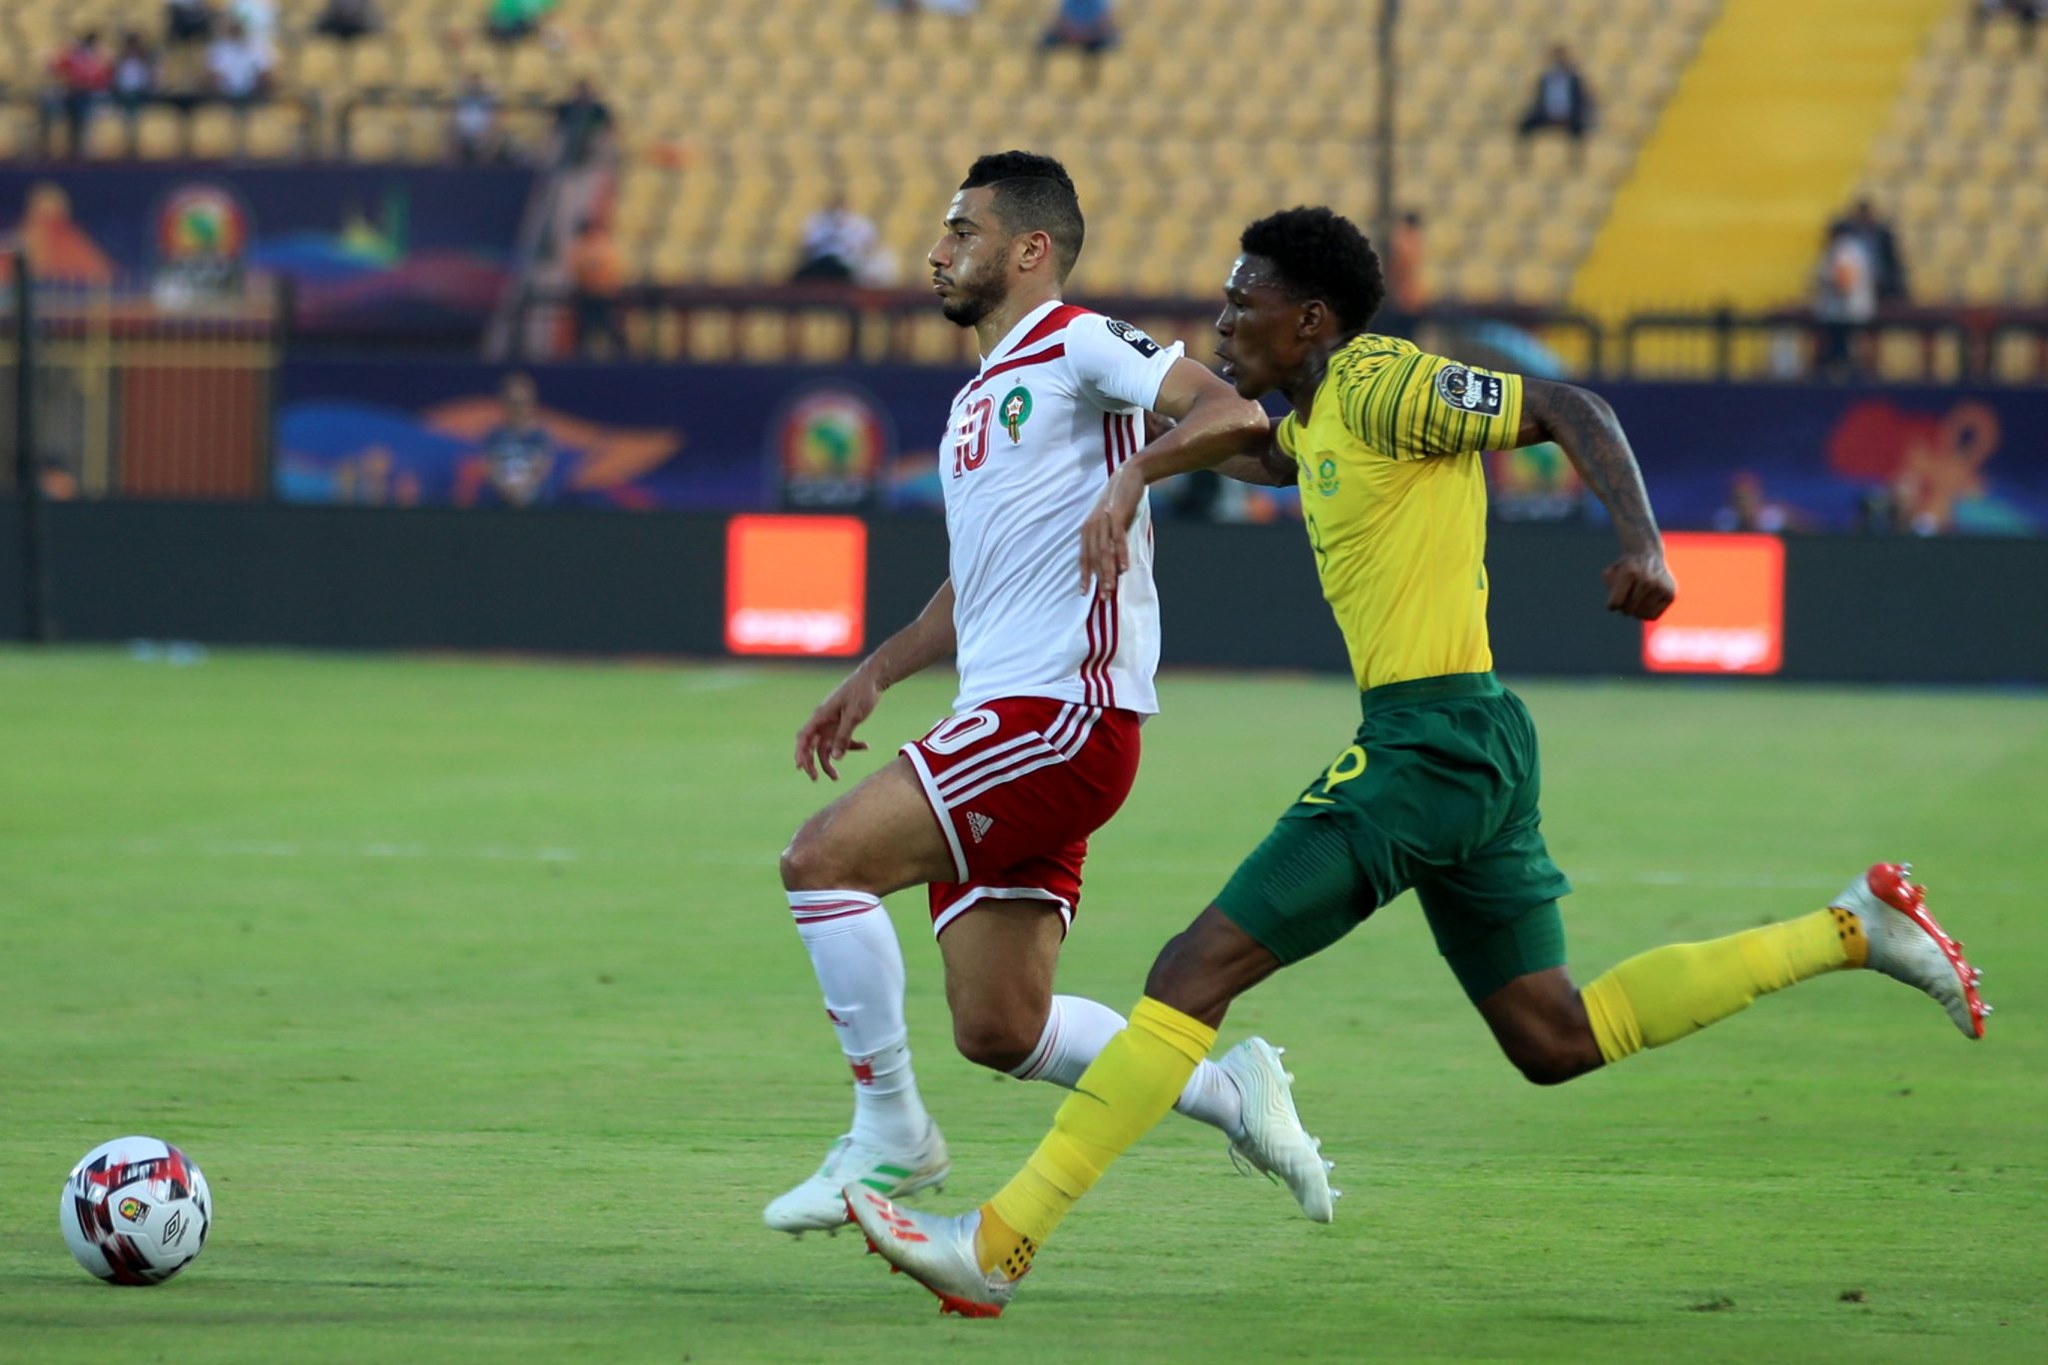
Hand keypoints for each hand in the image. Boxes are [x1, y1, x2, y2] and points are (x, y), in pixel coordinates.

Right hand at [794, 667, 879, 780]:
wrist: (874, 678)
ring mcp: (832, 722)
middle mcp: (823, 720)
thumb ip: (844, 737)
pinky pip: (842, 739)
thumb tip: (835, 758)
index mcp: (821, 715)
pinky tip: (866, 746)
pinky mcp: (843, 723)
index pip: (804, 736)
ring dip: (829, 761)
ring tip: (836, 778)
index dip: (800, 752)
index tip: (800, 767)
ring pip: (826, 746)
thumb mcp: (854, 715)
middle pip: (811, 745)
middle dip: (811, 763)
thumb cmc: (861, 692)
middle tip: (815, 779)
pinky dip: (851, 745)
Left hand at [1079, 465, 1145, 597]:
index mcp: (1088, 530)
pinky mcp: (1117, 516)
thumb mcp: (1110, 521)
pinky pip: (1118, 539)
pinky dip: (1121, 554)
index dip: (1085, 575)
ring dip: (1108, 571)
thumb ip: (1107, 539)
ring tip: (1112, 588)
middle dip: (1099, 579)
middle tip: (1104, 598)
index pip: (1084, 557)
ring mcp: (1104, 521)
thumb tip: (1111, 561)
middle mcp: (1092, 527)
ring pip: (1104, 551)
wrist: (1129, 476)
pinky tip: (1124, 568)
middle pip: (1094, 558)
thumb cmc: (1120, 502)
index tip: (1084, 593)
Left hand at [1601, 550, 1676, 619]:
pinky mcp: (1671, 594)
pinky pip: (1653, 616)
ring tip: (1635, 602)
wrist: (1648, 556)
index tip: (1615, 599)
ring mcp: (1661, 587)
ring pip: (1641, 614)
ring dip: (1635, 612)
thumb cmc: (1625, 569)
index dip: (1612, 605)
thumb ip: (1608, 588)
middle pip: (1628, 610)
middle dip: (1624, 608)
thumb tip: (1613, 607)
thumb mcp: (1610, 574)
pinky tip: (1646, 604)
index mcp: (1630, 572)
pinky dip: (1646, 614)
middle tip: (1626, 599)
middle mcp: (1648, 579)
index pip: (1615, 604)